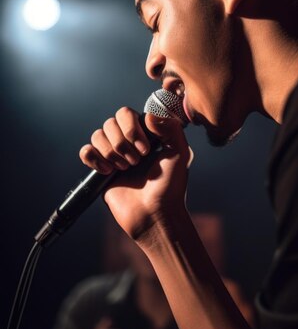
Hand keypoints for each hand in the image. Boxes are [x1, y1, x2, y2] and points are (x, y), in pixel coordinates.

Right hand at [79, 108, 191, 242]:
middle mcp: (127, 140)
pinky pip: (85, 151)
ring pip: (97, 135)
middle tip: (136, 162)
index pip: (127, 113)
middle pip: (110, 123)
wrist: (154, 214)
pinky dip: (93, 159)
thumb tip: (148, 115)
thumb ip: (171, 129)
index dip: (132, 129)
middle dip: (122, 143)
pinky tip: (107, 171)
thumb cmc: (170, 187)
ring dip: (111, 153)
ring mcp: (113, 154)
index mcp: (145, 133)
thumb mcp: (181, 154)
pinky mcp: (100, 169)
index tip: (146, 150)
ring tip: (125, 169)